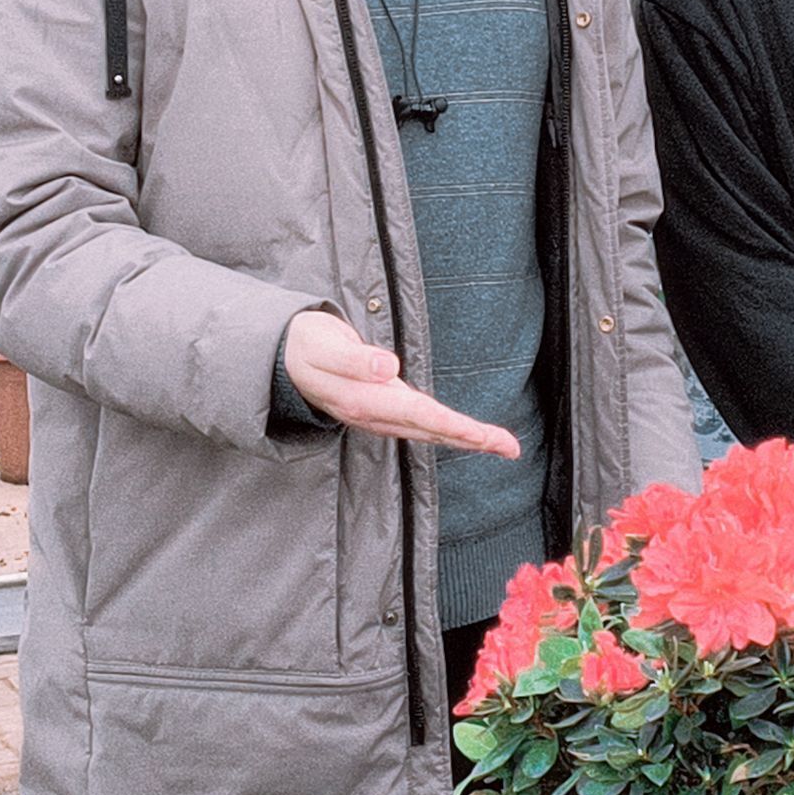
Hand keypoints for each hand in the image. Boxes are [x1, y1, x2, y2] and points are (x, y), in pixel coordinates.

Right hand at [282, 311, 519, 457]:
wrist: (283, 357)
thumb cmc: (306, 346)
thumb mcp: (323, 346)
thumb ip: (354, 359)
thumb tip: (388, 368)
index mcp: (365, 400)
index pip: (419, 415)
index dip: (453, 425)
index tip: (483, 435)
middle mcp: (375, 414)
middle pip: (431, 429)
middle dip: (472, 439)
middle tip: (510, 448)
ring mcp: (378, 414)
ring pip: (428, 430)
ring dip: (465, 437)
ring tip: (501, 444)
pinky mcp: (381, 408)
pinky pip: (420, 423)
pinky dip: (446, 428)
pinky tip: (465, 433)